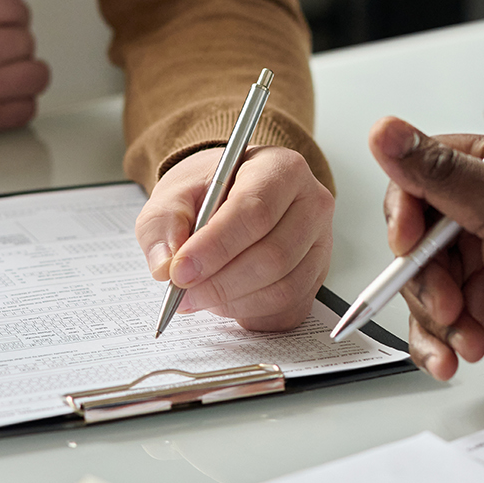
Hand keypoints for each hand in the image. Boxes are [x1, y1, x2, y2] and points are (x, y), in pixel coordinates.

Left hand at [135, 146, 333, 331]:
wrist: (230, 195)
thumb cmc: (210, 191)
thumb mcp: (175, 194)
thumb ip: (163, 224)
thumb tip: (164, 265)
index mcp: (281, 169)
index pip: (255, 211)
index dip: (215, 247)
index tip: (180, 271)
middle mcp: (311, 205)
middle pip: (274, 256)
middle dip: (220, 283)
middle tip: (182, 292)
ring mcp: (320, 244)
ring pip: (283, 288)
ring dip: (232, 301)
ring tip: (199, 295)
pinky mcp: (316, 277)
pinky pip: (288, 308)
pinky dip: (250, 313)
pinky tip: (224, 300)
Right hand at [369, 117, 483, 395]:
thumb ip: (447, 176)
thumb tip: (387, 133)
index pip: (424, 169)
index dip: (407, 209)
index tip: (408, 241)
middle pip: (414, 231)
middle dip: (423, 275)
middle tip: (448, 300)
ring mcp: (481, 258)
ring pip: (418, 279)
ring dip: (435, 315)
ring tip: (466, 333)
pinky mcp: (476, 302)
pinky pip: (431, 318)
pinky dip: (437, 339)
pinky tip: (456, 352)